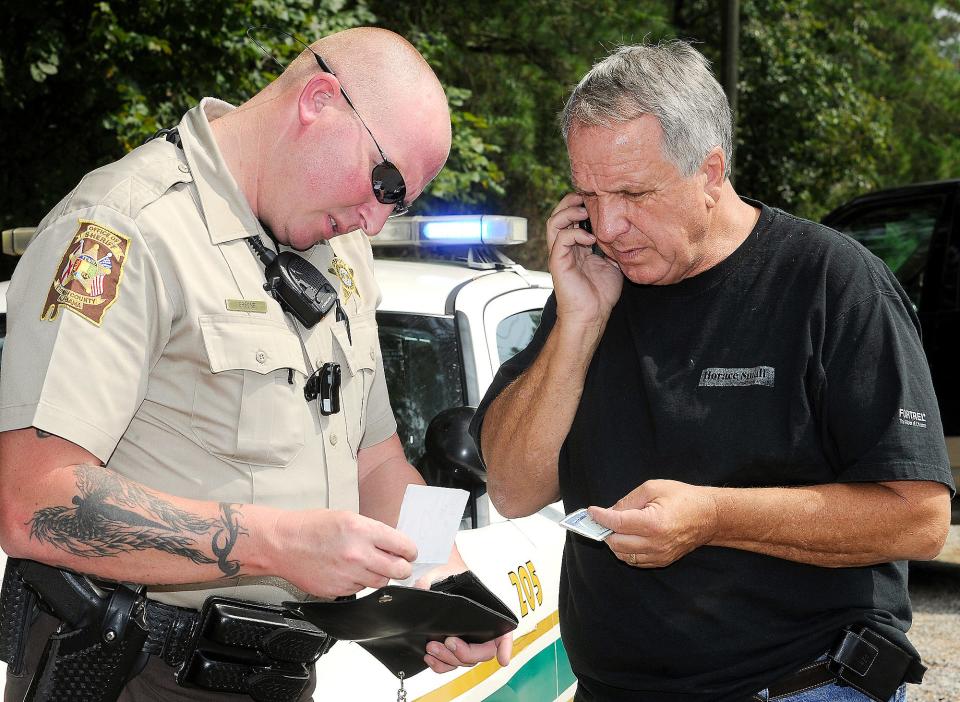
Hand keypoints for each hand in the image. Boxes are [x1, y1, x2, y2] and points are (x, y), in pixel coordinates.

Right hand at [273, 509, 417, 597]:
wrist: (282, 544)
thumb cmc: (311, 527)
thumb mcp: (347, 517)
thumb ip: (373, 531)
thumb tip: (394, 544)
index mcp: (362, 530)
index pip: (403, 546)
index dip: (410, 550)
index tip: (410, 552)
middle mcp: (358, 554)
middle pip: (398, 570)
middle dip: (402, 567)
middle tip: (399, 564)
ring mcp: (348, 575)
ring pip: (380, 583)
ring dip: (380, 575)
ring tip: (369, 565)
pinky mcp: (338, 590)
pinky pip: (360, 590)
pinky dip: (359, 583)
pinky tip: (348, 571)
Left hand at [414, 554, 512, 672]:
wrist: (441, 580)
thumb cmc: (450, 576)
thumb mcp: (443, 572)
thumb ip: (431, 579)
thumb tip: (421, 588)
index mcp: (490, 614)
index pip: (505, 632)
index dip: (506, 647)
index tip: (502, 659)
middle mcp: (482, 632)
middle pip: (482, 653)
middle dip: (464, 653)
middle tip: (448, 641)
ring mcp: (468, 642)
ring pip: (465, 662)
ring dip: (449, 659)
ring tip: (432, 648)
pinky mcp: (452, 649)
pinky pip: (451, 664)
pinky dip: (441, 666)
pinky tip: (431, 658)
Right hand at [546, 193, 622, 330]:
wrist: (592, 315)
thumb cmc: (601, 294)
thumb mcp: (613, 264)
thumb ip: (613, 248)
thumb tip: (625, 235)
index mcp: (576, 247)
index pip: (571, 218)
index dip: (579, 205)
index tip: (595, 199)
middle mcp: (565, 247)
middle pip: (558, 215)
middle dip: (570, 202)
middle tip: (585, 198)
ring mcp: (560, 254)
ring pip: (554, 222)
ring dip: (568, 212)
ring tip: (583, 212)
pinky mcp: (558, 262)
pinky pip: (562, 239)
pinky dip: (575, 234)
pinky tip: (591, 239)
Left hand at [588, 480, 717, 567]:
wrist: (710, 516)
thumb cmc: (683, 498)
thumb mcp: (653, 488)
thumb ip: (628, 501)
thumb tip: (609, 511)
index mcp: (653, 523)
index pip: (617, 523)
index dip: (600, 517)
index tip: (591, 512)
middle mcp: (655, 543)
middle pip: (616, 543)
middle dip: (605, 531)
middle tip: (601, 519)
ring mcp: (659, 555)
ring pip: (623, 555)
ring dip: (614, 542)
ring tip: (615, 528)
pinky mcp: (662, 561)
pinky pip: (635, 560)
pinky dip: (625, 550)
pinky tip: (627, 537)